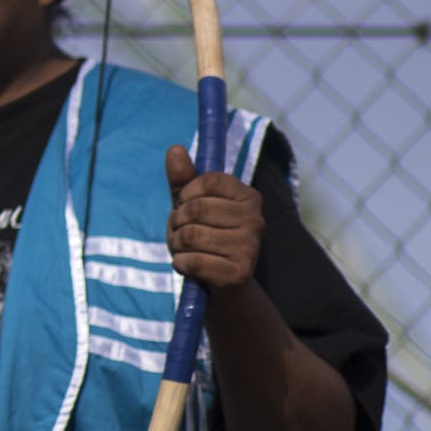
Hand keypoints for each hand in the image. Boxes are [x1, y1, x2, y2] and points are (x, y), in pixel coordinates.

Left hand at [165, 148, 262, 290]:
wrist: (216, 281)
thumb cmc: (202, 234)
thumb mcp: (188, 203)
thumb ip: (182, 178)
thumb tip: (174, 148)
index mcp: (249, 196)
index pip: (207, 180)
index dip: (186, 194)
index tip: (188, 205)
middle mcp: (256, 219)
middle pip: (196, 209)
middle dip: (178, 222)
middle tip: (186, 233)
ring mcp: (251, 247)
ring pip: (191, 235)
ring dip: (178, 244)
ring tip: (190, 250)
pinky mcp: (240, 273)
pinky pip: (191, 261)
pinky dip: (181, 264)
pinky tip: (192, 267)